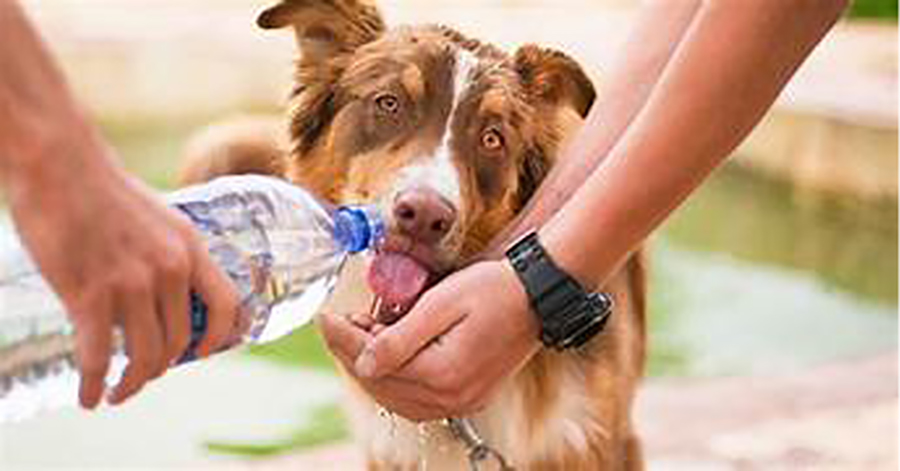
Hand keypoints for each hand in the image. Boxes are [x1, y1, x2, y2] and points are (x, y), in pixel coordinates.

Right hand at [5, 138, 238, 408]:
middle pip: (179, 341)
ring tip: (116, 393)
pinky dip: (94, 385)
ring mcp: (132, 283)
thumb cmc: (101, 189)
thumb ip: (167, 253)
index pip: (226, 304)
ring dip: (131, 384)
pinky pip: (99, 358)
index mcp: (189, 247)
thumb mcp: (157, 217)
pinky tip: (87, 398)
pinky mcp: (90, 295)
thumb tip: (164, 291)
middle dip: (161, 367)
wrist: (58, 164)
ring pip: (144, 356)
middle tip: (142, 375)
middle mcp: (169, 268)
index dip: (220, 337)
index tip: (204, 353)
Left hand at [319, 260, 539, 420]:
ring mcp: (463, 401)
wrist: (539, 295)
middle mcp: (453, 397)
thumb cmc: (493, 289)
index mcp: (444, 374)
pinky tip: (388, 357)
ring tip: (361, 336)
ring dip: (372, 369)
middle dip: (353, 354)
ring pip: (397, 398)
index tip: (324, 317)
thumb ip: (400, 337)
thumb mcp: (441, 303)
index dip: (343, 340)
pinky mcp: (470, 396)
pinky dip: (396, 381)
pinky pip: (419, 400)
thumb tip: (363, 363)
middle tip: (339, 324)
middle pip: (382, 385)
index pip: (375, 364)